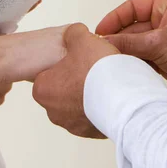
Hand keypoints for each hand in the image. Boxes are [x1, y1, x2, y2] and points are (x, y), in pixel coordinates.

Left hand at [32, 24, 118, 138]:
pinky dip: (101, 107)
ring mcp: (73, 125)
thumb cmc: (97, 71)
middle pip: (63, 89)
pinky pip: (94, 117)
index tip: (79, 58)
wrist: (123, 98)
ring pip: (79, 105)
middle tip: (93, 68)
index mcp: (43, 89)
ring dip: (90, 95)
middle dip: (77, 79)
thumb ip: (73, 34)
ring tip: (107, 82)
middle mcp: (53, 111)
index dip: (64, 62)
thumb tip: (74, 34)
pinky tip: (113, 95)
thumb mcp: (83, 40)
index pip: (47, 73)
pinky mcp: (91, 133)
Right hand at [96, 0, 166, 104]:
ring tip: (110, 61)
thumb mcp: (159, 43)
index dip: (114, 18)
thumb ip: (129, 43)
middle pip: (131, 28)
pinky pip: (141, 59)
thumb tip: (104, 42)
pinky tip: (122, 69)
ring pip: (135, 45)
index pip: (132, 7)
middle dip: (118, 39)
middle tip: (101, 51)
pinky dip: (132, 64)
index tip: (100, 31)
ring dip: (124, 53)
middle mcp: (165, 21)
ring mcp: (164, 41)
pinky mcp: (164, 59)